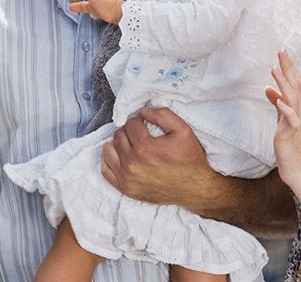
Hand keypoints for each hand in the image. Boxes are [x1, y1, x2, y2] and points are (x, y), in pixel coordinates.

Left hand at [100, 107, 218, 205]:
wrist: (194, 188)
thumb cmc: (189, 159)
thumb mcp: (183, 130)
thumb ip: (162, 115)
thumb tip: (143, 111)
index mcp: (145, 147)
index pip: (130, 124)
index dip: (139, 120)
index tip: (146, 124)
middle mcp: (132, 164)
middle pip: (118, 136)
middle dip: (128, 131)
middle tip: (140, 134)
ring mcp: (127, 178)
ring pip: (109, 151)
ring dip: (118, 144)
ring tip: (131, 144)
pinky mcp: (126, 189)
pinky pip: (106, 171)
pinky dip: (110, 161)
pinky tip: (121, 156)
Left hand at [265, 50, 300, 202]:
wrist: (300, 169)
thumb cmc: (292, 145)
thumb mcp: (282, 120)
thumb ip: (277, 104)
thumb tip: (268, 89)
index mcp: (298, 108)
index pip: (294, 84)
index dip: (288, 68)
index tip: (282, 52)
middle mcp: (300, 113)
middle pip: (294, 87)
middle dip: (288, 69)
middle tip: (281, 51)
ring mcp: (297, 123)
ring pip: (292, 100)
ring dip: (284, 84)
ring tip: (275, 70)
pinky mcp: (292, 135)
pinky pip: (291, 121)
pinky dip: (286, 110)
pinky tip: (279, 101)